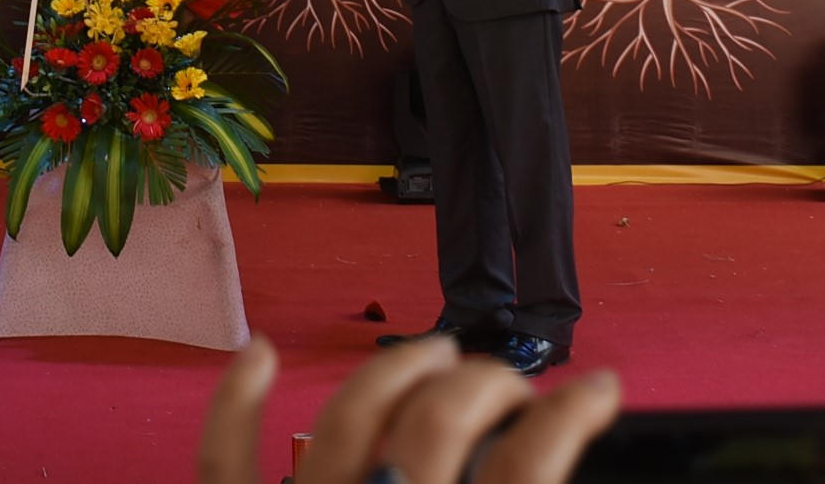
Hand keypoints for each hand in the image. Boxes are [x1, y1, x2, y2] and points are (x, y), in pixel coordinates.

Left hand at [199, 334, 622, 483]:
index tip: (600, 390)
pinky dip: (237, 404)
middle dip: (489, 385)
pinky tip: (260, 352)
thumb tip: (544, 466)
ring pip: (351, 419)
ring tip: (435, 353)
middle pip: (439, 425)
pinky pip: (225, 460)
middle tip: (514, 385)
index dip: (571, 420)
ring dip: (399, 373)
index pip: (525, 471)